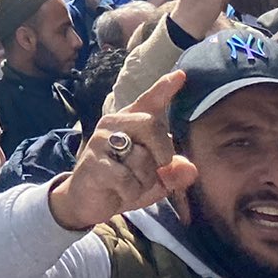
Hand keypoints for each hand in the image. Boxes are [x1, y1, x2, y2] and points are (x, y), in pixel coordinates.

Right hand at [47, 71, 195, 232]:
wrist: (86, 201)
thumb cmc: (123, 184)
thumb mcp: (154, 181)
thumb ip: (174, 174)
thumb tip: (191, 169)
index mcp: (130, 122)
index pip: (149, 101)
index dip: (165, 88)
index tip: (181, 76)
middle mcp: (114, 124)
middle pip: (151, 124)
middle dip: (163, 152)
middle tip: (158, 169)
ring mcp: (101, 141)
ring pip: (141, 159)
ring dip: (144, 181)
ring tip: (131, 184)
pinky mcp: (94, 162)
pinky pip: (127, 179)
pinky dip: (131, 192)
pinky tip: (119, 192)